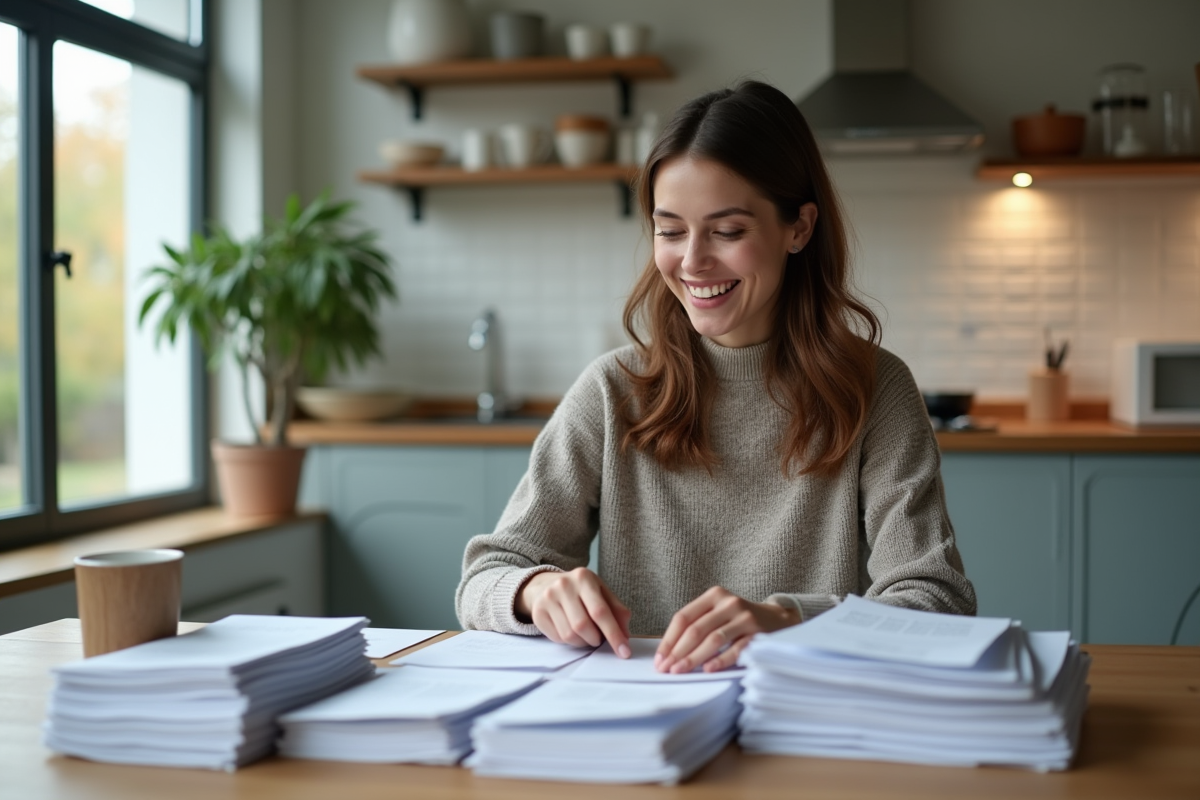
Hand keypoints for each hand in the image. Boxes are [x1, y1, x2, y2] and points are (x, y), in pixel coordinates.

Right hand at [516, 568, 632, 656]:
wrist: (546, 585)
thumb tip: (625, 635)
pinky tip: (571, 631)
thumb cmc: (580, 591)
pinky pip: (558, 638)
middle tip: (599, 638)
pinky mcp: (538, 613)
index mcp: (584, 578)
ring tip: (586, 634)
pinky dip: (570, 642)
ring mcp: (548, 599)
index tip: (624, 652)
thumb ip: (617, 611)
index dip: (614, 634)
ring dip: (583, 642)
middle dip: (596, 639)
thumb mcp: (601, 593)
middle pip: (583, 625)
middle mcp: (563, 586)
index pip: (600, 611)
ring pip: (569, 635)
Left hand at [656, 587, 800, 673]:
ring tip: (680, 671)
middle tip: (666, 669)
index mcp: (714, 595)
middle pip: (696, 629)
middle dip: (678, 651)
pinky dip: (721, 659)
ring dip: (694, 658)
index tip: (660, 658)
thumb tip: (668, 652)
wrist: (778, 619)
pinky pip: (736, 648)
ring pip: (713, 639)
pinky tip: (709, 669)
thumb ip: (697, 625)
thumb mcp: (718, 613)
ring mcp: (744, 617)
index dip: (669, 639)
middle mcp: (728, 603)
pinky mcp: (758, 633)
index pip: (684, 617)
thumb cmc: (738, 620)